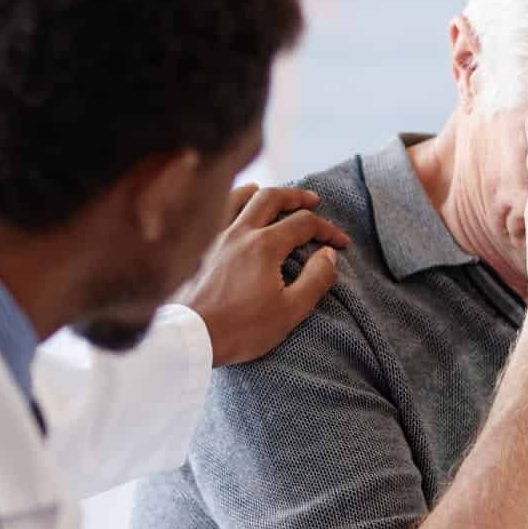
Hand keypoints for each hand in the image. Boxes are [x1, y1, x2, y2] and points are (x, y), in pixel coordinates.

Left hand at [175, 184, 350, 367]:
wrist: (187, 336)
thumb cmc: (239, 329)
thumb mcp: (289, 312)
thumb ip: (315, 280)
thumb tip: (329, 255)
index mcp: (265, 246)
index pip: (304, 224)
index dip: (327, 230)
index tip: (340, 242)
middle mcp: (240, 231)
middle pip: (272, 197)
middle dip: (297, 197)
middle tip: (312, 201)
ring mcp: (215, 234)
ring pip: (240, 197)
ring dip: (262, 192)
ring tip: (274, 197)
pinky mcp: (197, 245)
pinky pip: (215, 212)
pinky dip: (231, 202)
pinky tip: (235, 209)